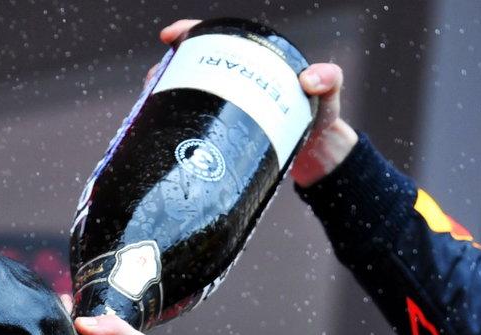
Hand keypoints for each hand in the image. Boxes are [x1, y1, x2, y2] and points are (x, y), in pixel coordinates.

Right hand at [158, 19, 355, 185]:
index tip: (170, 36)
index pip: (214, 39)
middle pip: (188, 67)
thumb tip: (309, 80)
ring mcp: (223, 109)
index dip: (188, 33)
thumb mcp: (330, 93)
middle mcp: (232, 82)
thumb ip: (329, 79)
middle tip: (154, 79)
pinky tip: (157, 132)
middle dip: (165, 68)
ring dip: (161, 97)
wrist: (317, 155)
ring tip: (150, 104)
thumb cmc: (323, 115)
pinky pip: (190, 126)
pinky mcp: (219, 136)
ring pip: (183, 96)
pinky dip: (170, 126)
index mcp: (251, 62)